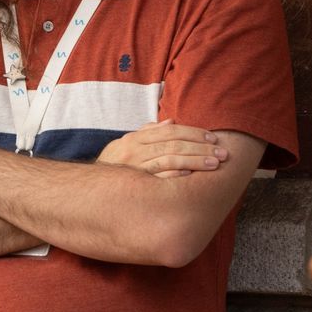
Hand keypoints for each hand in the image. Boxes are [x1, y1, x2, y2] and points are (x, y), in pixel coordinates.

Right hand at [97, 121, 227, 178]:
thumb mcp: (126, 145)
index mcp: (134, 139)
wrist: (89, 190)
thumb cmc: (114, 166)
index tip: (213, 138)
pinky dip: (176, 176)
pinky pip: (159, 178)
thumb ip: (148, 132)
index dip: (194, 133)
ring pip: (171, 159)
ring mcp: (134, 168)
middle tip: (222, 153)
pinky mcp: (135, 186)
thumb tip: (171, 121)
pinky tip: (192, 176)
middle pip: (174, 144)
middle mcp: (134, 151)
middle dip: (201, 148)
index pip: (170, 131)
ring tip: (215, 165)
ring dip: (196, 161)